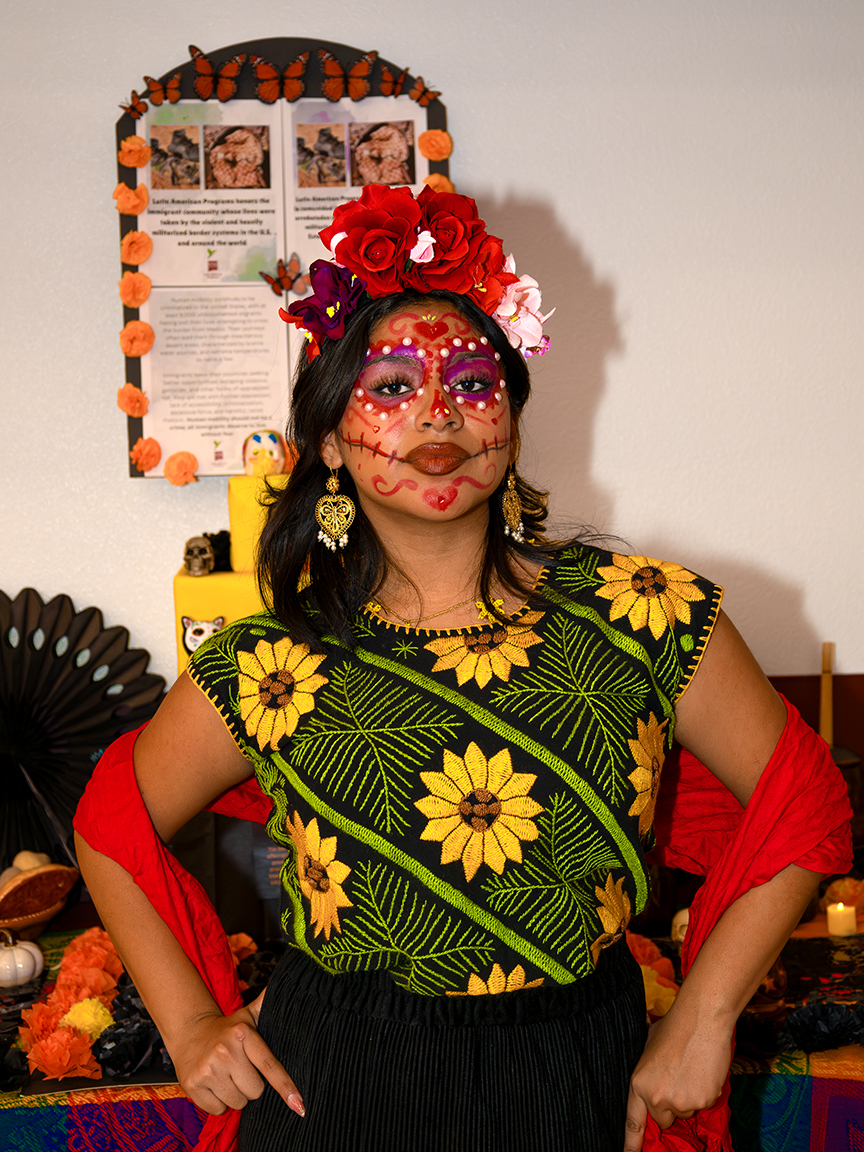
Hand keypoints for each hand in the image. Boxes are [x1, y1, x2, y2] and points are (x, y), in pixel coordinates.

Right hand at [169, 992, 304, 1117]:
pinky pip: (217, 1110)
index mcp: (243, 1034)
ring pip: (237, 1103)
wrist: (189, 1032)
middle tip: (241, 1069)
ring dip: (234, 1095)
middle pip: (255, 1091)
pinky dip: (218, 1103)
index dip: (285, 1086)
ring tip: (226, 1075)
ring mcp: (208, 1069)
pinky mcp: (193, 1085)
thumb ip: (268, 1005)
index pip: (269, 1065)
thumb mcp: (248, 1015)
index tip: (299, 1104)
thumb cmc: (227, 1028)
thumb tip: (289, 988)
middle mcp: (225, 1051)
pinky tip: (213, 1084)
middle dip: (251, 1086)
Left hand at [623, 1007, 732, 1150]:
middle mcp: (656, 1097)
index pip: (633, 1121)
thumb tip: (650, 1074)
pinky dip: (706, 1091)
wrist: (701, 1020)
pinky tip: (704, 1070)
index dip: (631, 1143)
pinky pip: (704, 1104)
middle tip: (677, 1079)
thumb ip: (647, 1069)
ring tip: (691, 1068)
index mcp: (638, 1083)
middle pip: (663, 1118)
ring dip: (689, 1096)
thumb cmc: (674, 1027)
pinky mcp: (702, 1101)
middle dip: (670, 1105)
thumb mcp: (648, 1046)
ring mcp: (680, 1101)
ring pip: (686, 1111)